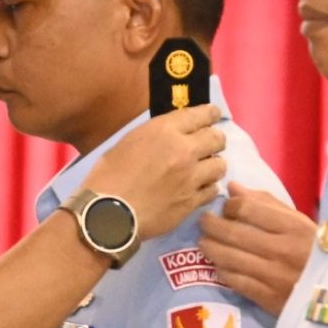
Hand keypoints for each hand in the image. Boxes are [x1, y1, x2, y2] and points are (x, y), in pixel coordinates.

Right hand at [83, 106, 228, 238]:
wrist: (108, 214)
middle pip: (217, 139)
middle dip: (215, 140)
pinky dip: (207, 188)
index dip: (210, 113)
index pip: (201, 115)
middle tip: (208, 146)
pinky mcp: (192, 201)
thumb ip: (154, 137)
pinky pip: (212, 191)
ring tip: (204, 170)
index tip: (212, 115)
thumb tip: (167, 137)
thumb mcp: (128, 142)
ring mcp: (191, 178)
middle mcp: (185, 150)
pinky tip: (198, 190)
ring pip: (220, 165)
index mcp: (165, 131)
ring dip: (213, 165)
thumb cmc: (108, 175)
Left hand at [196, 183, 313, 312]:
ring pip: (229, 258)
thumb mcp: (301, 223)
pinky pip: (235, 282)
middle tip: (204, 221)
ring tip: (204, 242)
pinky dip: (222, 271)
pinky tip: (219, 265)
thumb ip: (267, 204)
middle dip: (212, 225)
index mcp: (294, 228)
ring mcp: (273, 276)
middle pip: (234, 233)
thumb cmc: (316, 252)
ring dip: (211, 248)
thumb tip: (233, 188)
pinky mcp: (268, 299)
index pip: (249, 209)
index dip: (230, 205)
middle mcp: (282, 250)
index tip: (225, 206)